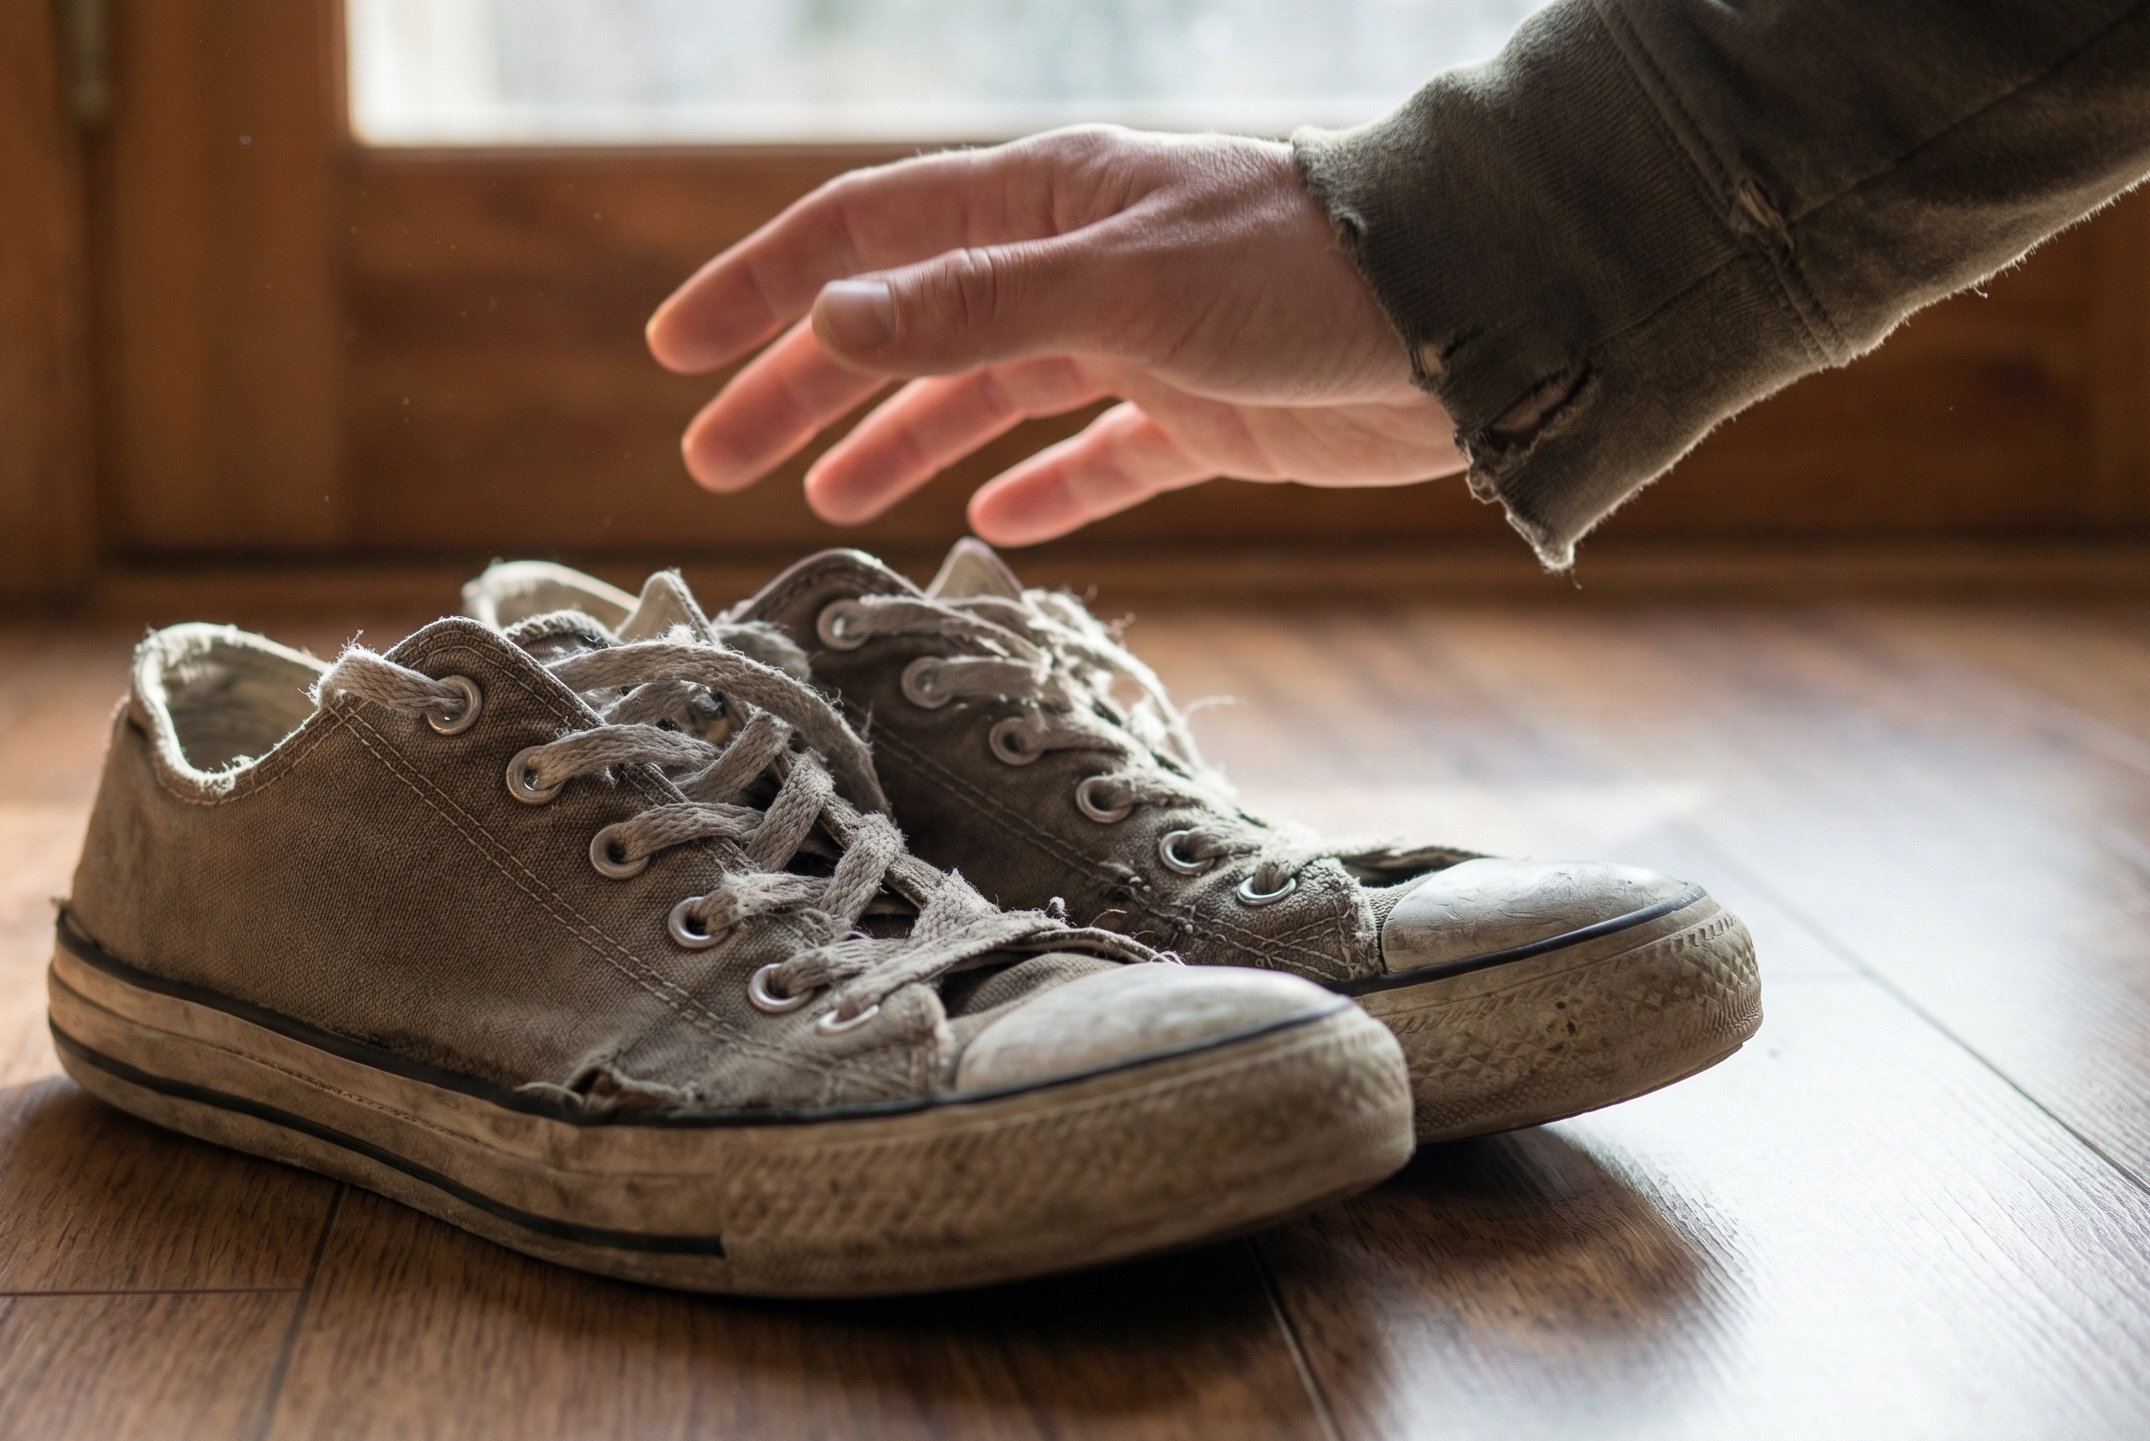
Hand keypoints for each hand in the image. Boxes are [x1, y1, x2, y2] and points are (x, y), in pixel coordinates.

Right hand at [645, 125, 1465, 544]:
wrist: (1474, 318)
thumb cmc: (1302, 272)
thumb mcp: (1117, 285)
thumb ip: (971, 308)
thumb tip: (830, 323)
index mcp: (1042, 203)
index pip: (863, 238)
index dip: (763, 291)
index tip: (675, 353)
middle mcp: (1076, 264)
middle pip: (904, 325)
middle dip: (801, 389)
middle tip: (715, 462)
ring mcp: (1138, 340)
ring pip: (984, 395)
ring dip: (896, 442)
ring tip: (823, 502)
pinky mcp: (1203, 413)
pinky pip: (1095, 455)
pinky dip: (1039, 489)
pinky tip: (996, 527)